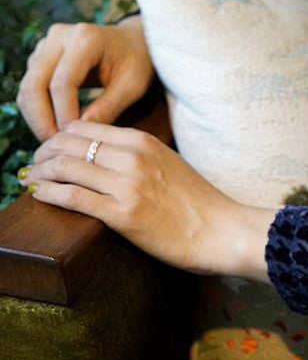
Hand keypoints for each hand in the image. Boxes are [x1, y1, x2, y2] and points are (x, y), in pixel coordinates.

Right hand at [17, 16, 155, 140]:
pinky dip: (36, 110)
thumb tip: (80, 131)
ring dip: (36, 117)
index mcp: (85, 38)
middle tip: (56, 145)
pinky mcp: (40, 55)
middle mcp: (60, 36)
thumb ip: (109, 106)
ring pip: (27, 87)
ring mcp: (46, 44)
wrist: (131, 42)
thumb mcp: (132, 85)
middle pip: (34, 84)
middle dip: (42, 120)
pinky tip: (53, 127)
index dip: (64, 114)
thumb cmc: (136, 62)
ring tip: (55, 140)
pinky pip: (29, 86)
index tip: (74, 138)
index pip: (62, 83)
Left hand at [20, 120, 273, 280]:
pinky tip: (38, 194)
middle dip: (44, 153)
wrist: (223, 231)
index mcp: (144, 142)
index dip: (60, 136)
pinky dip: (47, 192)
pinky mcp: (122, 215)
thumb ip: (139, 156)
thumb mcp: (169, 164)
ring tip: (32, 180)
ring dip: (40, 172)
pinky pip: (71, 196)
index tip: (50, 149)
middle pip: (69, 143)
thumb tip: (108, 156)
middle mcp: (133, 158)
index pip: (86, 127)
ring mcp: (126, 185)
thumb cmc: (199, 204)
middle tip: (34, 164)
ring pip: (65, 167)